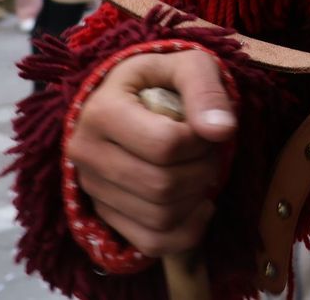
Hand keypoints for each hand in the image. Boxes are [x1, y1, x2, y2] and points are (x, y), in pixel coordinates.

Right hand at [66, 50, 236, 256]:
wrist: (129, 97)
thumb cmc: (160, 80)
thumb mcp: (187, 65)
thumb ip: (206, 90)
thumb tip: (223, 130)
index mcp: (102, 111)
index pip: (166, 145)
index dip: (201, 141)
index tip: (207, 127)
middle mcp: (86, 153)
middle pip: (163, 185)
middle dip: (203, 169)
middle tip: (209, 151)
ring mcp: (91, 188)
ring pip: (160, 217)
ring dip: (197, 196)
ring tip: (200, 170)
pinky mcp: (103, 213)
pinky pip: (151, 242)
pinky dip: (187, 231)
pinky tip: (198, 205)